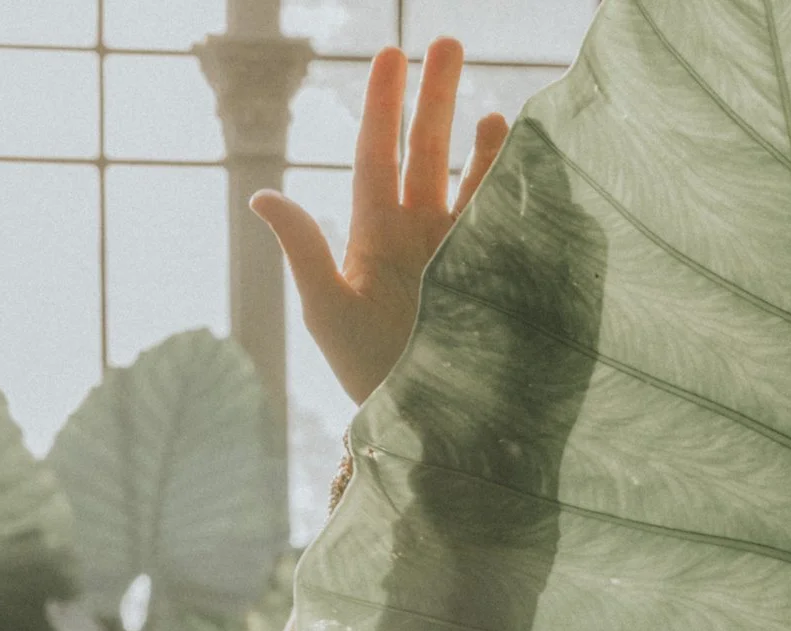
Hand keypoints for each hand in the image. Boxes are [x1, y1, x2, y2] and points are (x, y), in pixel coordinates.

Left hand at [250, 39, 511, 404]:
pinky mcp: (495, 278)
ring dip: (479, 142)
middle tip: (448, 42)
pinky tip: (528, 162)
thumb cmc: (368, 374)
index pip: (379, 155)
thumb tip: (261, 196)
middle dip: (435, 100)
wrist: (424, 429)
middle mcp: (419, 236)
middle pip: (426, 153)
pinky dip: (517, 190)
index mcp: (375, 234)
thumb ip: (304, 251)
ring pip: (469, 181)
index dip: (385, 105)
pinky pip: (506, 221)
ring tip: (494, 107)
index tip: (391, 54)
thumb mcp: (329, 311)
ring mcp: (458, 255)